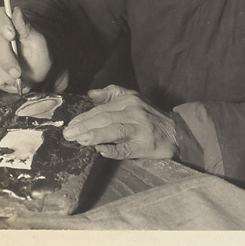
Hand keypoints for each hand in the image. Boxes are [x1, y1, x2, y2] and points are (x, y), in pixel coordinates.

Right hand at [0, 6, 52, 93]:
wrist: (35, 74)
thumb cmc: (39, 56)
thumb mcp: (39, 43)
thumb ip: (27, 28)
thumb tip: (17, 11)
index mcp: (10, 23)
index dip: (2, 24)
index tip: (12, 36)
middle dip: (8, 62)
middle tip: (19, 74)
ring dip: (6, 74)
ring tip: (18, 78)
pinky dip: (0, 80)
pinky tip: (10, 80)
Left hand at [62, 85, 178, 159]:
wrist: (176, 131)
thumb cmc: (149, 116)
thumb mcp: (133, 98)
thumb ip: (112, 94)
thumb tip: (91, 94)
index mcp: (129, 100)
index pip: (102, 108)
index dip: (84, 117)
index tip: (70, 124)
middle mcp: (134, 113)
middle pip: (105, 118)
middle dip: (84, 126)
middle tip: (68, 134)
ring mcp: (140, 130)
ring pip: (115, 131)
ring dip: (96, 135)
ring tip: (80, 139)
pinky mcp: (145, 146)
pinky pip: (127, 149)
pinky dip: (113, 150)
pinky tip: (101, 151)